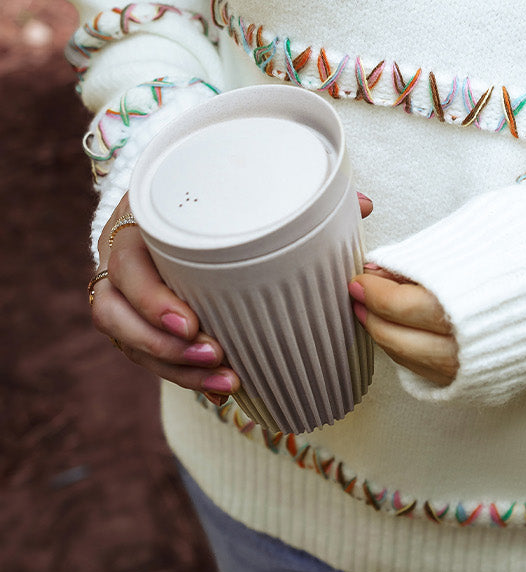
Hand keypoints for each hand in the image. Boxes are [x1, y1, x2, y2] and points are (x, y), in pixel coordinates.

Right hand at [92, 189, 375, 403]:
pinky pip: (147, 356)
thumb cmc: (208, 193)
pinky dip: (182, 375)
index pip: (125, 262)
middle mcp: (122, 259)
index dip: (150, 298)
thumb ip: (295, 195)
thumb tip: (362, 204)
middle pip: (117, 314)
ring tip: (225, 381)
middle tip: (215, 356)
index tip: (188, 322)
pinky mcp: (136, 320)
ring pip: (128, 342)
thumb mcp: (236, 185)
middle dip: (163, 347)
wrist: (171, 196)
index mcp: (139, 221)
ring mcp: (124, 293)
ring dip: (175, 368)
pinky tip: (218, 387)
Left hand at [349, 266, 457, 387]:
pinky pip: (418, 369)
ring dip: (382, 332)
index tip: (362, 278)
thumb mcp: (460, 260)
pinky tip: (394, 330)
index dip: (375, 292)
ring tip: (370, 311)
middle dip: (372, 314)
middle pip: (398, 336)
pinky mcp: (462, 381)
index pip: (404, 305)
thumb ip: (415, 265)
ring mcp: (461, 368)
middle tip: (359, 295)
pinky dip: (401, 348)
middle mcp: (462, 346)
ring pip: (404, 356)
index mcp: (466, 310)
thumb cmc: (506, 275)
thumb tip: (375, 271)